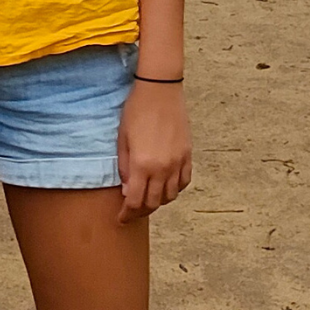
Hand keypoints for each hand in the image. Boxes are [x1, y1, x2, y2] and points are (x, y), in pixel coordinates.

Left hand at [116, 79, 190, 218]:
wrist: (160, 90)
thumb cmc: (136, 110)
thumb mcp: (122, 139)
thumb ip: (124, 167)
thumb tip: (127, 189)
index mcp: (141, 165)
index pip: (135, 201)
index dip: (127, 214)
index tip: (121, 219)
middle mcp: (161, 169)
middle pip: (153, 203)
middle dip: (141, 211)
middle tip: (132, 212)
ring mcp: (177, 163)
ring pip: (171, 196)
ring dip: (159, 201)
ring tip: (149, 198)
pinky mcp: (187, 155)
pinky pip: (184, 182)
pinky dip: (175, 189)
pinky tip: (166, 186)